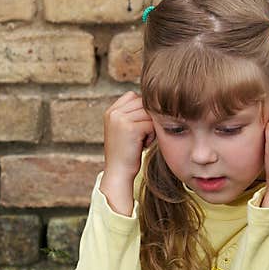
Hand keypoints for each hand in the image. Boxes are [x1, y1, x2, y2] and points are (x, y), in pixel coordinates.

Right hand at [101, 91, 154, 213]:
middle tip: (142, 135)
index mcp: (111, 111)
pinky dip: (152, 135)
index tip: (138, 128)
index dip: (142, 111)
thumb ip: (134, 112)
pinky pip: (152, 124)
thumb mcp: (125, 127)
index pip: (134, 96)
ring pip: (149, 113)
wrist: (119, 173)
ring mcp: (120, 119)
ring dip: (151, 127)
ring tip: (142, 140)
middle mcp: (113, 112)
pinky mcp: (130, 128)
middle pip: (144, 103)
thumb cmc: (128, 151)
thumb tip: (157, 97)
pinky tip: (143, 145)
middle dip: (148, 119)